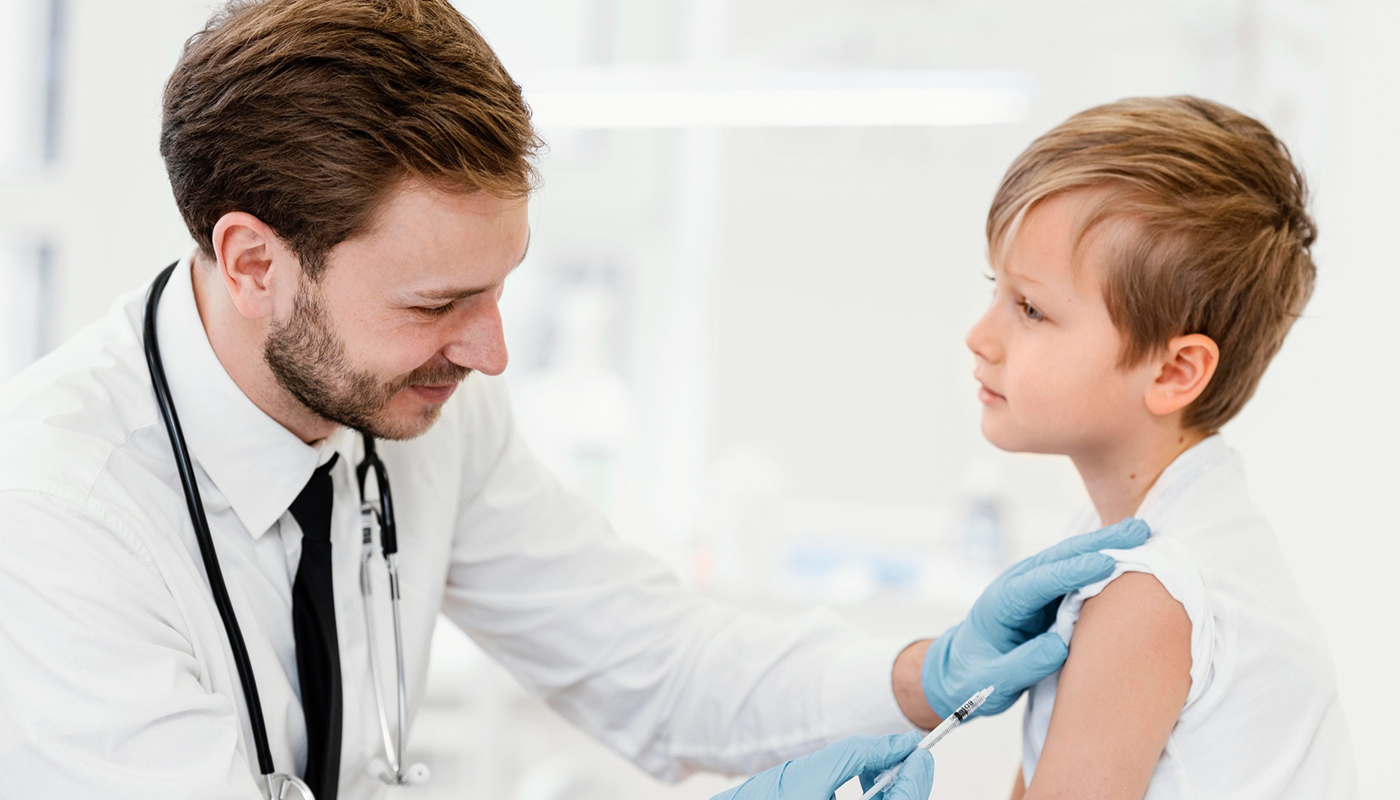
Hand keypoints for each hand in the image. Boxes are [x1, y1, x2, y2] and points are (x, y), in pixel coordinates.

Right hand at [711, 732, 934, 799]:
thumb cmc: (769, 799)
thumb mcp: (815, 772)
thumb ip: (859, 754)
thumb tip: (898, 743)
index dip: (916, 774)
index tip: (918, 749)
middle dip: (905, 776)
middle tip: (904, 749)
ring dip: (891, 784)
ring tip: (878, 763)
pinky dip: (877, 793)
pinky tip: (869, 778)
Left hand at [921, 518, 1148, 718]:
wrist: (960, 672)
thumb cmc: (973, 679)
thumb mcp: (991, 681)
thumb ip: (1023, 665)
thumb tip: (1060, 646)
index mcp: (1003, 602)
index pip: (1041, 581)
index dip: (1074, 570)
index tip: (1107, 562)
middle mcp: (1019, 585)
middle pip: (1061, 558)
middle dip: (1100, 543)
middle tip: (1140, 531)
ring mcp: (1033, 586)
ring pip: (1072, 558)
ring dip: (1106, 544)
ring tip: (1143, 533)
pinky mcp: (1047, 594)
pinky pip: (1077, 572)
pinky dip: (1102, 560)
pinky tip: (1129, 553)